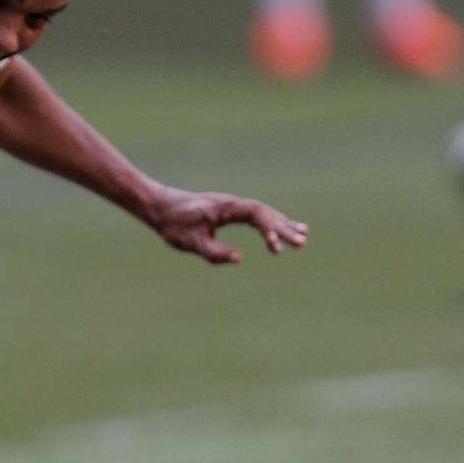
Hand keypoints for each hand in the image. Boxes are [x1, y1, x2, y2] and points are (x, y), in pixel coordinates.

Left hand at [145, 186, 308, 264]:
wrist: (160, 207)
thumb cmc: (173, 224)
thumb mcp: (189, 242)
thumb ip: (213, 251)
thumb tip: (239, 258)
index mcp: (225, 208)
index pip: (255, 214)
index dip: (268, 228)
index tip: (275, 246)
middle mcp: (232, 204)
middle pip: (264, 213)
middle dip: (283, 228)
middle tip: (301, 243)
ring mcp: (232, 207)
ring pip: (263, 213)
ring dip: (281, 225)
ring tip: (302, 237)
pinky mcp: (230, 212)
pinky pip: (256, 216)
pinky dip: (271, 223)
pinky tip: (286, 230)